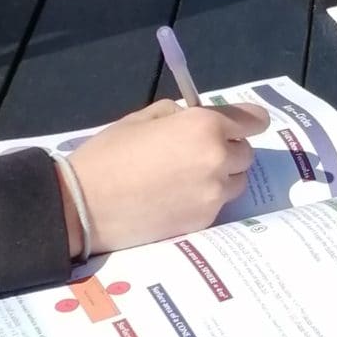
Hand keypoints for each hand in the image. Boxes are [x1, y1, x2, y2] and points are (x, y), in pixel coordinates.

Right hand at [62, 98, 270, 251]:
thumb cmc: (109, 154)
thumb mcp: (142, 118)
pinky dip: (205, 198)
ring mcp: (213, 195)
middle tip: (198, 151)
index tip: (245, 123)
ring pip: (235, 182)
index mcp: (204, 127)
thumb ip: (179, 115)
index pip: (252, 120)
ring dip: (222, 175)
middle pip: (245, 153)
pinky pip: (217, 204)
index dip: (248, 120)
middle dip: (228, 148)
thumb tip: (194, 120)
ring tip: (187, 177)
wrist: (85, 205)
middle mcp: (218, 160)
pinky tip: (175, 197)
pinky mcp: (203, 221)